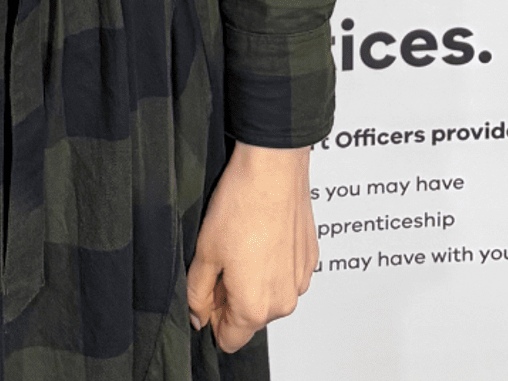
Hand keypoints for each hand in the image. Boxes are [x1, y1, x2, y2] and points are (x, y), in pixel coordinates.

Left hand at [185, 143, 317, 352]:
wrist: (274, 168)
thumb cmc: (240, 206)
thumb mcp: (205, 251)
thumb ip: (197, 292)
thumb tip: (198, 316)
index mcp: (255, 308)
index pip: (228, 339)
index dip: (211, 317)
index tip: (205, 290)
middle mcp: (284, 302)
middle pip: (249, 318)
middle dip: (231, 297)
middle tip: (220, 257)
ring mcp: (300, 282)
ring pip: (268, 296)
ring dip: (252, 280)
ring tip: (240, 242)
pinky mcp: (309, 260)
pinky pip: (285, 275)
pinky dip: (271, 264)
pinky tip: (260, 235)